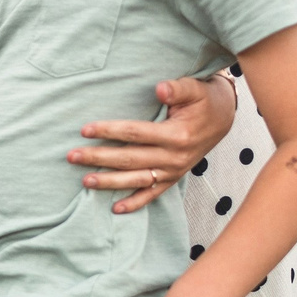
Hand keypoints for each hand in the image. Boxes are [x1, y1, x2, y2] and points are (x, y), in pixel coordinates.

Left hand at [68, 73, 237, 213]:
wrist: (224, 119)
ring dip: (110, 182)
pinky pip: (153, 194)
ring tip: (85, 182)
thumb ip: (177, 88)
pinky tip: (116, 208)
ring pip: (137, 180)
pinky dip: (135, 203)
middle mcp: (174, 157)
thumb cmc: (204, 101)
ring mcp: (173, 170)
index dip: (109, 131)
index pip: (135, 133)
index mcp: (176, 135)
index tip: (85, 130)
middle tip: (72, 156)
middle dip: (99, 158)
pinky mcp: (173, 178)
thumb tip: (160, 89)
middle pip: (129, 159)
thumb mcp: (194, 89)